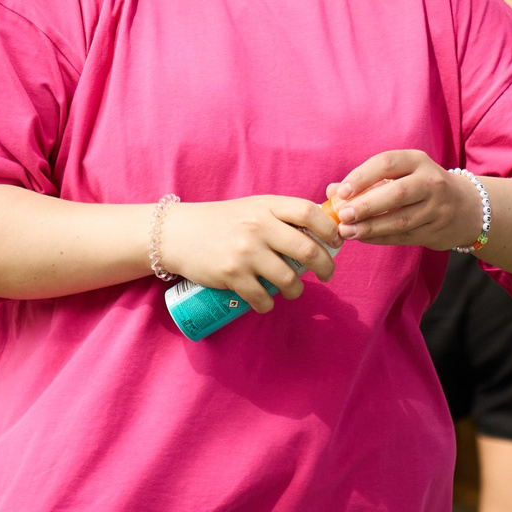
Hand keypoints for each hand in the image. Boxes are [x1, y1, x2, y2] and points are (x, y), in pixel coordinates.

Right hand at [156, 195, 339, 312]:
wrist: (176, 233)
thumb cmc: (220, 221)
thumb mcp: (252, 208)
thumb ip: (280, 216)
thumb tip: (319, 234)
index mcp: (266, 206)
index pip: (309, 212)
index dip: (329, 229)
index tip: (335, 242)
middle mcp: (258, 226)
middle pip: (307, 250)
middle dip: (324, 267)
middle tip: (326, 274)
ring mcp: (245, 252)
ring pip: (289, 280)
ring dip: (296, 290)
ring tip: (293, 290)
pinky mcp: (232, 275)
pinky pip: (263, 298)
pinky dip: (268, 305)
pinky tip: (266, 302)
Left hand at [330, 150, 475, 250]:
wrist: (466, 207)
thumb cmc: (420, 186)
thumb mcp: (401, 174)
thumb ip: (367, 181)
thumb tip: (331, 191)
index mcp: (418, 161)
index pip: (387, 163)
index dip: (362, 177)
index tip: (341, 192)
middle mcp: (431, 182)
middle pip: (396, 194)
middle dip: (366, 205)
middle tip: (343, 216)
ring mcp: (437, 208)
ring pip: (401, 220)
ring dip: (371, 227)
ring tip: (347, 232)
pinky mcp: (437, 230)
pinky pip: (404, 236)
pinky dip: (381, 238)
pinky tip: (363, 238)